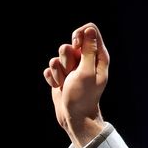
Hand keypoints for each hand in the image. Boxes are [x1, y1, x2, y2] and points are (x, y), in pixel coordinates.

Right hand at [44, 22, 109, 147]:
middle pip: (71, 42)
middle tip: (71, 70)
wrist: (74, 117)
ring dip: (58, 70)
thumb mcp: (87, 72)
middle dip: (67, 56)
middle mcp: (85, 60)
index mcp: (98, 57)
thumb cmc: (83, 96)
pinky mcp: (60, 76)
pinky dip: (52, 78)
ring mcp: (72, 68)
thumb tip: (89, 30)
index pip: (90, 31)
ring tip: (65, 82)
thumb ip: (89, 50)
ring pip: (57, 56)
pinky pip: (50, 68)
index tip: (75, 45)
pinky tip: (59, 87)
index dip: (80, 34)